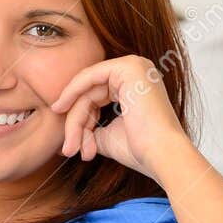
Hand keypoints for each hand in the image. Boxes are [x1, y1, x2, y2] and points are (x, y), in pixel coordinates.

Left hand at [51, 54, 194, 183]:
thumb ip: (88, 128)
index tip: (67, 146)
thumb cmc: (140, 149)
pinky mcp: (128, 67)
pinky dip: (73, 93)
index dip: (77, 120)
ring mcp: (134, 66)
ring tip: (73, 147)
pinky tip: (61, 110)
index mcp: (135, 84)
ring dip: (75, 120)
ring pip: (87, 89)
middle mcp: (137, 70)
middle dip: (75, 123)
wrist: (161, 155)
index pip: (95, 96)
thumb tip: (65, 137)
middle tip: (69, 150)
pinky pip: (89, 76)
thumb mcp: (106, 136)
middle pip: (89, 93)